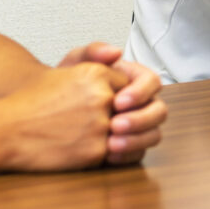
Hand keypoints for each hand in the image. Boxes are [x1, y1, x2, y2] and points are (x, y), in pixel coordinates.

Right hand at [0, 62, 126, 171]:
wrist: (7, 130)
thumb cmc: (31, 100)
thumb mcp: (64, 71)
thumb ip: (95, 60)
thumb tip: (118, 54)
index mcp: (95, 74)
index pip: (126, 84)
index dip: (117, 96)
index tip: (104, 103)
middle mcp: (102, 97)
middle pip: (128, 109)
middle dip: (117, 116)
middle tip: (100, 121)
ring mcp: (100, 125)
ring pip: (123, 132)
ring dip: (112, 136)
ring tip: (92, 135)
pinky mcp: (96, 151)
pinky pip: (112, 153)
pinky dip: (101, 153)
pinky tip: (83, 148)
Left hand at [57, 43, 166, 163]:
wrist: (50, 110)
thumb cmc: (67, 83)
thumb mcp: (76, 63)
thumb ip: (93, 51)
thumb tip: (115, 52)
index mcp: (134, 80)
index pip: (152, 82)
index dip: (140, 92)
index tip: (118, 101)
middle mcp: (141, 103)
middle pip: (159, 111)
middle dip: (140, 120)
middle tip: (115, 125)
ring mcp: (138, 126)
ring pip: (153, 135)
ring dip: (136, 141)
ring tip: (111, 144)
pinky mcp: (131, 145)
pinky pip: (139, 154)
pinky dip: (126, 156)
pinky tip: (109, 157)